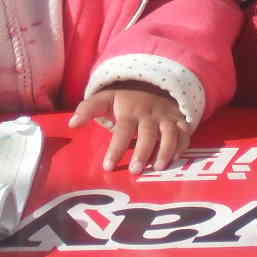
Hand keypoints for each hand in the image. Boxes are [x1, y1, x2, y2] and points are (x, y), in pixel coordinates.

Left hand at [68, 81, 190, 172]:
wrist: (152, 85)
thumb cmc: (125, 101)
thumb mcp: (105, 100)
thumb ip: (87, 109)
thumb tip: (72, 123)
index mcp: (129, 111)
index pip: (122, 130)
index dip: (116, 149)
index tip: (108, 167)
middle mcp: (149, 114)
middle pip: (148, 134)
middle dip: (142, 153)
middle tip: (134, 171)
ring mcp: (166, 117)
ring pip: (170, 134)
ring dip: (165, 151)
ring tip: (157, 168)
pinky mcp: (179, 121)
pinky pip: (185, 134)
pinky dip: (181, 147)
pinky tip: (173, 160)